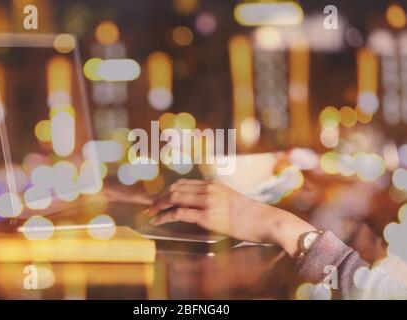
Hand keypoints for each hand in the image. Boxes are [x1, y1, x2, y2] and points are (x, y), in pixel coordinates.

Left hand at [146, 179, 315, 256]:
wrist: (267, 220)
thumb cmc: (252, 215)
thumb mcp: (231, 201)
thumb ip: (216, 201)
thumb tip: (202, 209)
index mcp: (214, 184)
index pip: (183, 183)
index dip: (167, 190)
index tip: (158, 198)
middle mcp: (209, 189)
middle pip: (175, 188)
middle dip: (158, 197)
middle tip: (149, 206)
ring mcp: (208, 201)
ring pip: (174, 197)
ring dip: (158, 206)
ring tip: (149, 213)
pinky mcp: (208, 216)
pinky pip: (180, 213)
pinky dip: (165, 216)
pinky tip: (158, 221)